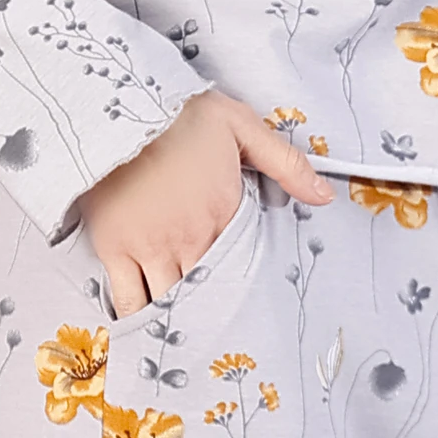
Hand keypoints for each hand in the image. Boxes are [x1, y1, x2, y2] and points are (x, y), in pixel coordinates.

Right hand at [77, 92, 331, 319]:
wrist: (113, 103)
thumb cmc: (177, 113)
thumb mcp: (242, 125)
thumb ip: (286, 163)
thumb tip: (325, 196)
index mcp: (224, 213)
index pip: (243, 265)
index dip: (245, 285)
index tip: (251, 302)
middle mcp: (190, 240)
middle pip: (208, 291)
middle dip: (214, 310)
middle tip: (221, 331)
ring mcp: (150, 248)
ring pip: (170, 302)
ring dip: (179, 318)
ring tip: (187, 335)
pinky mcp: (113, 249)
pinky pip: (127, 299)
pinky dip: (137, 317)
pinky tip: (145, 328)